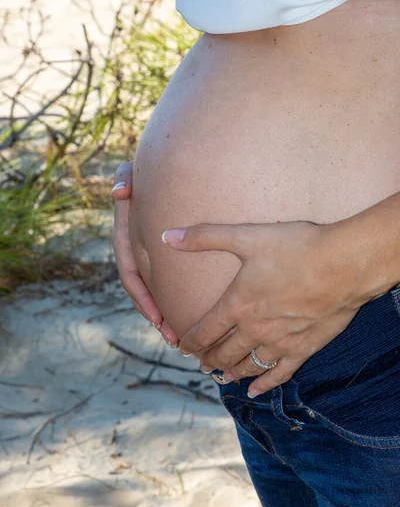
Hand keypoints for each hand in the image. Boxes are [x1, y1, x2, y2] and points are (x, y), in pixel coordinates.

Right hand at [112, 162, 178, 345]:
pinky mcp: (168, 255)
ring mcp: (152, 253)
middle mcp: (137, 248)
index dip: (142, 297)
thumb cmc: (152, 170)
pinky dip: (177, 299)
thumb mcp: (135, 170)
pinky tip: (193, 314)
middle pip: (143, 290)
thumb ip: (126, 176)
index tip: (157, 317)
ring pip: (156, 289)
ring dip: (167, 314)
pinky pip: (170, 281)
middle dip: (156, 315)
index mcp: (127, 237)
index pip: (131, 273)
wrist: (174, 168)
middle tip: (173, 338)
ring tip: (183, 337)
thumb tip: (119, 192)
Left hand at [162, 221, 364, 396]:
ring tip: (222, 375)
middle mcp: (254, 329)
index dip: (190, 342)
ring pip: (248, 365)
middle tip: (200, 364)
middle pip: (224, 352)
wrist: (344, 264)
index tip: (181, 346)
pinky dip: (265, 385)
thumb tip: (167, 236)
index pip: (204, 332)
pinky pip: (280, 373)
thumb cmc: (296, 248)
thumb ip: (204, 237)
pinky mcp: (304, 348)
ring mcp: (280, 342)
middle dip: (208, 359)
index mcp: (237, 305)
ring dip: (231, 372)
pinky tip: (255, 391)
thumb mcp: (246, 236)